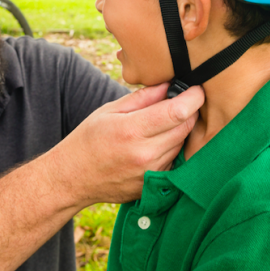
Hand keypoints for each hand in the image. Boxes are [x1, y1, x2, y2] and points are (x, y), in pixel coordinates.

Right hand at [49, 83, 203, 206]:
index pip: (177, 112)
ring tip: (161, 124)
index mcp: (132, 131)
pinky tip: (155, 144)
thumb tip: (170, 84)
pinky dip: (171, 149)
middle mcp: (145, 154)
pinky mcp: (152, 186)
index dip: (193, 98)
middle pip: (185, 127)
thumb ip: (143, 97)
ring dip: (180, 131)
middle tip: (181, 102)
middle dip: (189, 112)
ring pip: (182, 145)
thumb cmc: (89, 139)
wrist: (72, 178)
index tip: (197, 89)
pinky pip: (174, 161)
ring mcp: (150, 173)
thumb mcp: (110, 111)